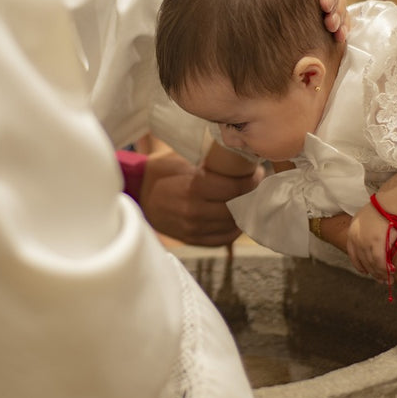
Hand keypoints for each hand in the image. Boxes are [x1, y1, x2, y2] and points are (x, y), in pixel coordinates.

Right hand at [139, 148, 261, 246]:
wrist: (139, 195)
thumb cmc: (162, 172)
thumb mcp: (182, 159)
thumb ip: (209, 163)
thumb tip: (240, 158)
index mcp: (191, 188)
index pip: (234, 187)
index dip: (250, 179)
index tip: (255, 171)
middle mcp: (194, 212)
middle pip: (236, 205)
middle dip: (250, 194)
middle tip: (257, 183)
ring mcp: (194, 229)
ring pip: (233, 223)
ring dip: (245, 210)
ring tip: (249, 197)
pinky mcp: (194, 240)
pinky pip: (224, 238)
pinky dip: (234, 226)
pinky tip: (237, 214)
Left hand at [243, 0, 348, 41]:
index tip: (324, 6)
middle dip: (338, 10)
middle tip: (330, 26)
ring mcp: (310, 3)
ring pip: (337, 10)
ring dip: (342, 23)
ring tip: (337, 37)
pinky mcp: (307, 20)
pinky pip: (328, 25)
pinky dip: (337, 32)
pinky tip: (335, 42)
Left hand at [346, 203, 390, 281]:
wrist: (390, 203)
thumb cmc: (382, 209)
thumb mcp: (366, 219)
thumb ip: (365, 230)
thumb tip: (370, 238)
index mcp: (352, 232)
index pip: (352, 253)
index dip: (358, 264)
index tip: (364, 271)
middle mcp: (356, 238)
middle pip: (363, 260)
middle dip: (372, 272)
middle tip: (380, 280)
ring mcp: (365, 242)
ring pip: (372, 263)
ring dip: (380, 274)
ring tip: (388, 280)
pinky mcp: (377, 244)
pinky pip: (380, 263)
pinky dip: (385, 270)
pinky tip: (391, 273)